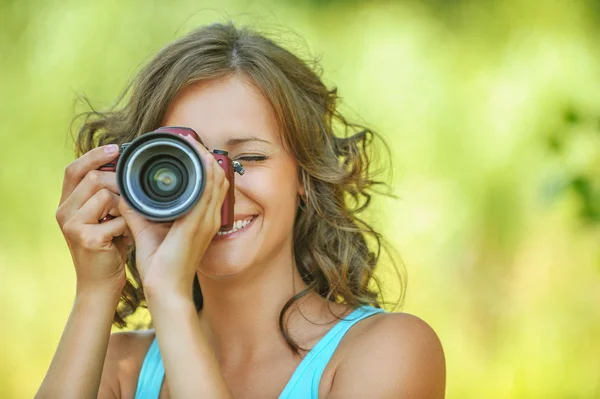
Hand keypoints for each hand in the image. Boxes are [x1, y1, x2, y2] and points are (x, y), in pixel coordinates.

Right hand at [56, 144, 132, 294]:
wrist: (100, 284)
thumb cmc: (109, 247)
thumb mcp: (104, 216)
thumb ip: (106, 194)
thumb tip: (125, 165)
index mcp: (66, 203)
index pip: (74, 168)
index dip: (94, 155)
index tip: (117, 148)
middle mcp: (63, 211)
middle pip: (93, 178)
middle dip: (118, 183)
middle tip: (133, 197)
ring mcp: (72, 225)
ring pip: (105, 195)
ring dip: (124, 206)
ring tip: (128, 222)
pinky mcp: (86, 238)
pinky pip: (116, 218)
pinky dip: (128, 226)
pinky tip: (128, 237)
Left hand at [119, 135, 229, 299]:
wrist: (165, 289)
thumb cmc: (162, 266)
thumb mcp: (149, 231)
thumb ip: (139, 211)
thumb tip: (125, 193)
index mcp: (201, 220)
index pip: (211, 186)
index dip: (204, 165)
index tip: (190, 149)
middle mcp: (208, 218)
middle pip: (218, 178)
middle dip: (206, 156)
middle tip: (191, 140)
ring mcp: (206, 221)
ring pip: (216, 181)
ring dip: (207, 160)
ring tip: (193, 144)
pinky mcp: (198, 225)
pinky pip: (208, 192)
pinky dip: (205, 174)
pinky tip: (199, 161)